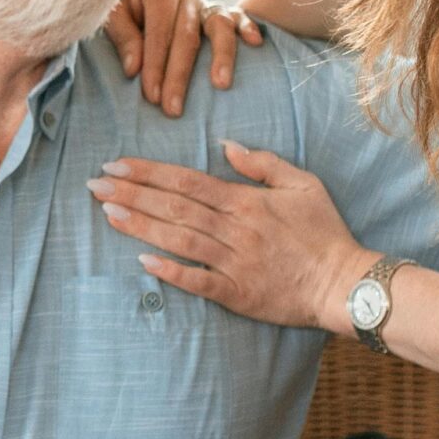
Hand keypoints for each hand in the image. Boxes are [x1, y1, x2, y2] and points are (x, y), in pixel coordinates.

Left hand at [87, 140, 365, 329]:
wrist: (343, 282)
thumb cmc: (324, 232)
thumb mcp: (302, 183)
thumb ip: (262, 163)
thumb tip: (225, 144)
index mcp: (245, 201)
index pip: (186, 181)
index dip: (148, 172)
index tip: (116, 165)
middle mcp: (234, 229)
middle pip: (173, 207)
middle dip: (131, 194)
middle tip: (94, 185)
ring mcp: (233, 262)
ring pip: (178, 240)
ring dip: (140, 226)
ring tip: (106, 213)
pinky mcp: (236, 293)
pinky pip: (197, 281)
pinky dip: (170, 271)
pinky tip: (141, 261)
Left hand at [104, 0, 263, 115]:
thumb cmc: (120, 5)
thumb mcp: (112, 14)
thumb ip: (123, 37)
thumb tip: (135, 69)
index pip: (160, 29)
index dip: (155, 63)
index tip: (152, 96)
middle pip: (187, 34)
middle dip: (179, 74)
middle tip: (173, 108)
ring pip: (218, 26)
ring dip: (221, 56)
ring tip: (220, 84)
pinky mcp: (219, 10)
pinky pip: (239, 17)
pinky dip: (248, 28)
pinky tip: (255, 44)